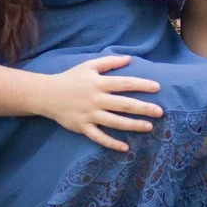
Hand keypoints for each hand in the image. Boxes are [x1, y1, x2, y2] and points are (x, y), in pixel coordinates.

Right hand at [39, 54, 164, 153]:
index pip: (125, 84)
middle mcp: (96, 99)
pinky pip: (99, 137)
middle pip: (124, 104)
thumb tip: (129, 58)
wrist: (47, 94)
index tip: (157, 88)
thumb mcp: (88, 66)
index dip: (142, 85)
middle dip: (143, 108)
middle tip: (160, 112)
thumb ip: (109, 62)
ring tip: (149, 127)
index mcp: (99, 83)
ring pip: (115, 122)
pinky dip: (112, 143)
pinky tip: (125, 148)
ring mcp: (89, 115)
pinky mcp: (82, 127)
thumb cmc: (70, 78)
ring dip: (133, 125)